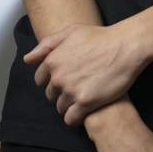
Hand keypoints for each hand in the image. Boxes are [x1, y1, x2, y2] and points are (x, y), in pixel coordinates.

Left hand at [23, 21, 143, 126]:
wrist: (125, 47)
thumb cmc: (100, 37)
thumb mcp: (71, 32)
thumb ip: (47, 45)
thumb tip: (27, 59)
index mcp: (52, 61)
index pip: (40, 80)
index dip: (52, 80)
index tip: (65, 79)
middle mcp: (58, 77)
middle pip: (50, 95)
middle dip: (61, 93)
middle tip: (77, 87)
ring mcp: (71, 91)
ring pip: (60, 108)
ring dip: (69, 105)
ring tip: (83, 98)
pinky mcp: (85, 103)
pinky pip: (71, 119)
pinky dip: (75, 118)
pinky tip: (85, 112)